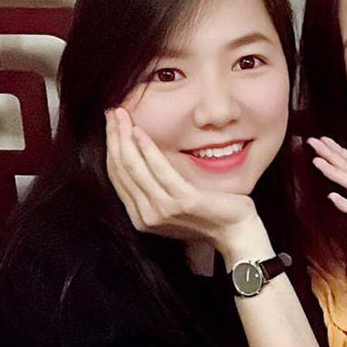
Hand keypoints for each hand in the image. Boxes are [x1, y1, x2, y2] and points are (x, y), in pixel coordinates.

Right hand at [105, 108, 263, 255]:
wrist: (236, 233)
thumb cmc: (209, 215)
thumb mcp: (174, 205)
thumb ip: (155, 191)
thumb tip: (142, 160)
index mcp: (141, 217)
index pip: (118, 177)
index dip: (112, 148)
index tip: (111, 125)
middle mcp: (147, 216)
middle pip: (121, 169)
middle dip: (114, 138)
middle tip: (111, 113)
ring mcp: (163, 210)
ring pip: (134, 168)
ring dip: (125, 138)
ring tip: (121, 115)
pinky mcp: (182, 201)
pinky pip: (159, 170)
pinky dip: (147, 149)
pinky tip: (140, 132)